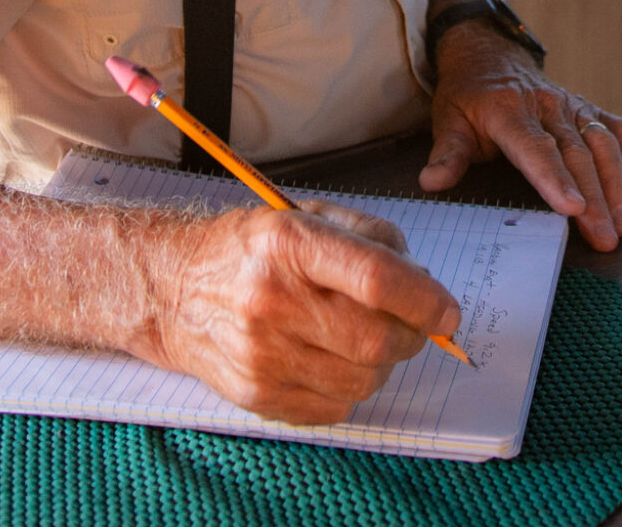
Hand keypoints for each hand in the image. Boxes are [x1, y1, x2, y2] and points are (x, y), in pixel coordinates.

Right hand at [133, 201, 460, 424]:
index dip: (425, 300)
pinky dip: (349, 386)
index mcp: (288, 243)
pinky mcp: (258, 395)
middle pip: (377, 339)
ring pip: (364, 380)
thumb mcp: (307, 215)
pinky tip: (329, 358)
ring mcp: (262, 355)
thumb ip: (372, 240)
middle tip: (411, 324)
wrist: (174, 292)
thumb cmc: (250, 250)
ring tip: (360, 336)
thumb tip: (424, 286)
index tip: (447, 312)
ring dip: (381, 363)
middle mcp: (271, 300)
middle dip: (411, 335)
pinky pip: (337, 406)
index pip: (376, 279)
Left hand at [420, 22, 621, 249]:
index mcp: (508, 112)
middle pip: (576, 155)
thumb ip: (448, 153)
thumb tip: (432, 182)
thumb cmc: (467, 96)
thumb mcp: (447, 120)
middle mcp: (545, 107)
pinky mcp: (585, 106)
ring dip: (615, 184)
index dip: (555, 178)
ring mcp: (569, 105)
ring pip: (601, 143)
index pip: (535, 149)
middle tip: (606, 238)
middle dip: (595, 199)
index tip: (573, 207)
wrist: (489, 55)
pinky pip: (614, 124)